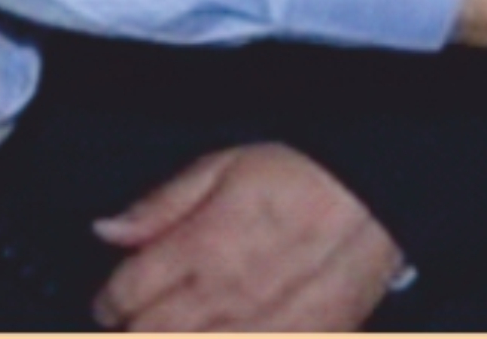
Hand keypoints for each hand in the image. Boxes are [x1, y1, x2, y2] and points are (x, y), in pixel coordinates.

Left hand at [90, 145, 403, 331]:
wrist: (378, 196)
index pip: (123, 296)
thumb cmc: (303, 174)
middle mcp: (223, 298)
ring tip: (185, 324)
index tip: (116, 299)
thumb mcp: (227, 164)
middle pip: (146, 338)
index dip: (109, 300)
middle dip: (134, 331)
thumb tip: (107, 230)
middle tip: (144, 319)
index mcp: (201, 247)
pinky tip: (222, 331)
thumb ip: (163, 203)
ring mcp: (259, 331)